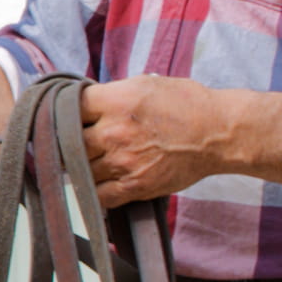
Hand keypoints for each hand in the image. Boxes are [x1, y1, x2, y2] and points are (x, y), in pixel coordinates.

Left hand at [75, 73, 237, 203]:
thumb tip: (79, 104)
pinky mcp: (136, 186)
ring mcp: (124, 161)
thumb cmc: (184, 104)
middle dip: (69, 144)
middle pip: (68, 143)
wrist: (219, 132)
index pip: (68, 108)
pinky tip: (100, 184)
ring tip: (91, 163)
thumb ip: (109, 95)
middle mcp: (115, 131)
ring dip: (83, 168)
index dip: (63, 113)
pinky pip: (100, 197)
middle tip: (74, 144)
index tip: (64, 118)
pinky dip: (95, 193)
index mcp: (115, 101)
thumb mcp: (143, 84)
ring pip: (81, 171)